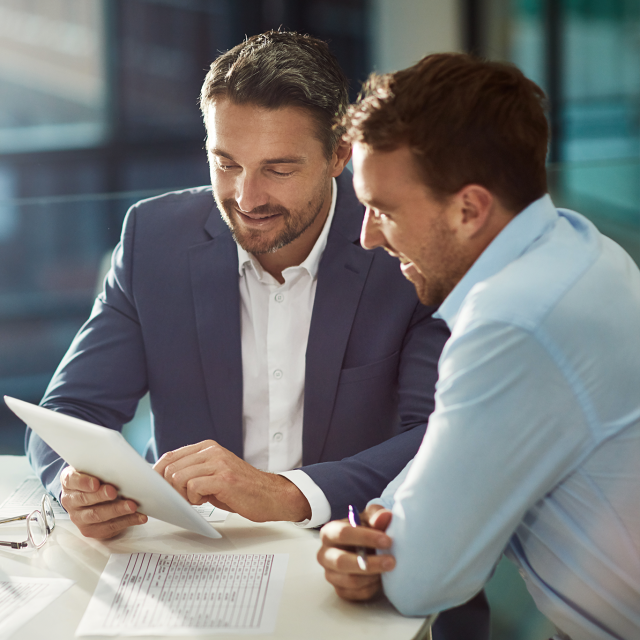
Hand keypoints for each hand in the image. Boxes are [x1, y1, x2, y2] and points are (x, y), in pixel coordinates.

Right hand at [60, 466, 146, 538]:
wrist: (94, 495)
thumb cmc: (98, 477)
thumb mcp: (98, 468)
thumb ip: (108, 464)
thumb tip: (139, 461)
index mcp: (69, 481)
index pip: (72, 480)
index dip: (83, 482)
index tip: (96, 483)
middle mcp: (70, 500)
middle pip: (84, 499)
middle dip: (101, 496)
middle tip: (114, 492)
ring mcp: (79, 517)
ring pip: (96, 515)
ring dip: (116, 511)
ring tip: (132, 506)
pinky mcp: (90, 530)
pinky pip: (109, 527)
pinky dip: (126, 521)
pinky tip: (139, 516)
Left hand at [154, 440, 311, 522]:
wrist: (271, 495)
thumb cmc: (242, 489)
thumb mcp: (214, 474)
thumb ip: (193, 471)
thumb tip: (164, 480)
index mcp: (208, 447)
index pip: (170, 456)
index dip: (158, 475)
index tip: (157, 489)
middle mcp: (212, 451)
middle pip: (170, 467)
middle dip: (170, 488)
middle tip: (183, 499)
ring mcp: (218, 463)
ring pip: (179, 477)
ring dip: (183, 494)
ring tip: (199, 499)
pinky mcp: (224, 478)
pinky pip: (193, 487)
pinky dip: (194, 499)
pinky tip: (207, 501)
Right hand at [318, 504, 394, 600]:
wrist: (366, 547)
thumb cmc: (366, 529)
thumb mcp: (371, 518)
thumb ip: (377, 516)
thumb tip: (385, 516)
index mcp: (329, 532)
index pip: (343, 534)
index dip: (366, 537)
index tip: (388, 541)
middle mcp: (325, 554)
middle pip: (342, 562)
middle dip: (369, 563)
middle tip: (392, 561)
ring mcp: (330, 574)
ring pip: (351, 581)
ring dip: (373, 576)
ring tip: (388, 569)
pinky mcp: (339, 590)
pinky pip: (356, 594)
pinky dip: (372, 587)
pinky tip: (381, 579)